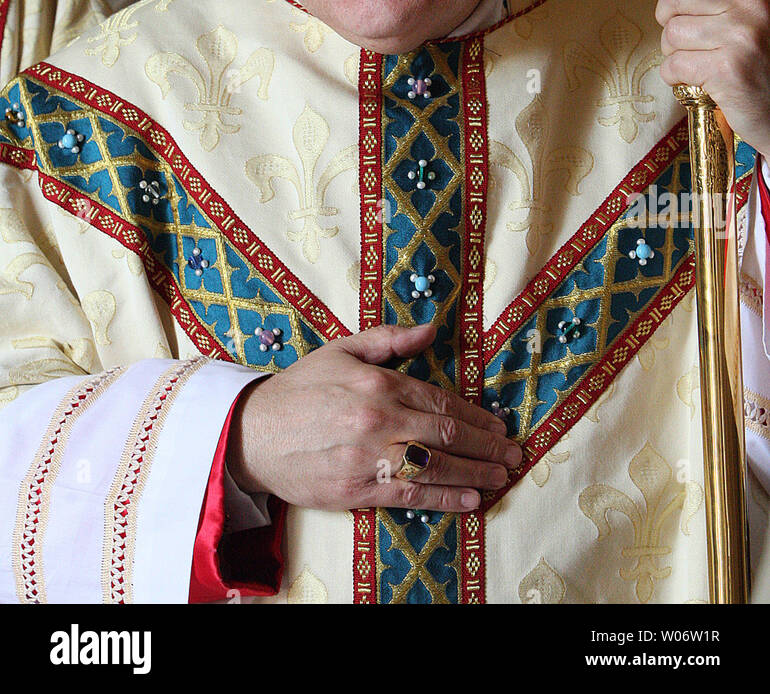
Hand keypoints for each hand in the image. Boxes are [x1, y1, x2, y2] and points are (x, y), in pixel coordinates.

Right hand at [226, 320, 521, 512]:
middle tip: (512, 454)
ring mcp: (369, 457)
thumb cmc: (300, 388)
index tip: (499, 424)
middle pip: (446, 433)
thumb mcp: (341, 349)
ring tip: (500, 477)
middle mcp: (379, 419)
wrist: (252, 432)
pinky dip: (444, 498)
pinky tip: (469, 500)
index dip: (476, 415)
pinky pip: (411, 496)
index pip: (441, 400)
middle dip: (485, 446)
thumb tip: (431, 329)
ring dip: (475, 473)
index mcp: (378, 382)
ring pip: (435, 466)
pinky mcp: (357, 490)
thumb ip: (389, 339)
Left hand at [656, 0, 769, 158]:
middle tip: (685, 32)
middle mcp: (753, 1)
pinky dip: (677, 76)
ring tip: (698, 58)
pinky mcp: (729, 70)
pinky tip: (699, 79)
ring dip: (675, 51)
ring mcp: (742, 35)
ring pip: (671, 33)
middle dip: (668, 16)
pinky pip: (674, 64)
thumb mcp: (763, 9)